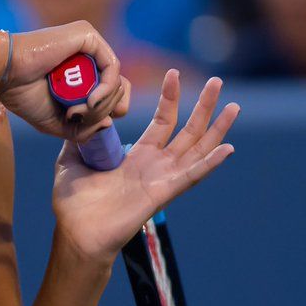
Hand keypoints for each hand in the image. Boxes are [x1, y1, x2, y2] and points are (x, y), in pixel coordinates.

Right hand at [0, 22, 130, 140]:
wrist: (3, 73)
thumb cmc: (21, 94)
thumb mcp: (55, 122)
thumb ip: (82, 128)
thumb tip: (109, 123)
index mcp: (81, 71)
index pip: (113, 91)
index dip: (108, 110)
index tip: (91, 122)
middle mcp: (88, 55)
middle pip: (118, 89)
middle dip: (101, 111)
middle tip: (75, 116)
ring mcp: (89, 43)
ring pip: (117, 81)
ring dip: (101, 104)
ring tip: (76, 111)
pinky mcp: (88, 36)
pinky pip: (112, 67)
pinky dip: (106, 89)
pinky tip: (90, 101)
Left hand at [51, 70, 239, 266]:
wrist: (76, 232)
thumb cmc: (73, 202)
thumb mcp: (71, 159)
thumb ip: (79, 136)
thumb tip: (78, 113)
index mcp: (137, 155)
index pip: (162, 121)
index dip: (170, 98)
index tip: (173, 73)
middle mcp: (155, 165)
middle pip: (187, 130)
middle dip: (203, 105)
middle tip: (216, 81)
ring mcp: (161, 179)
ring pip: (196, 149)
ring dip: (216, 128)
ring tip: (234, 106)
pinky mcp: (161, 194)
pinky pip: (190, 176)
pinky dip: (209, 163)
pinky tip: (227, 148)